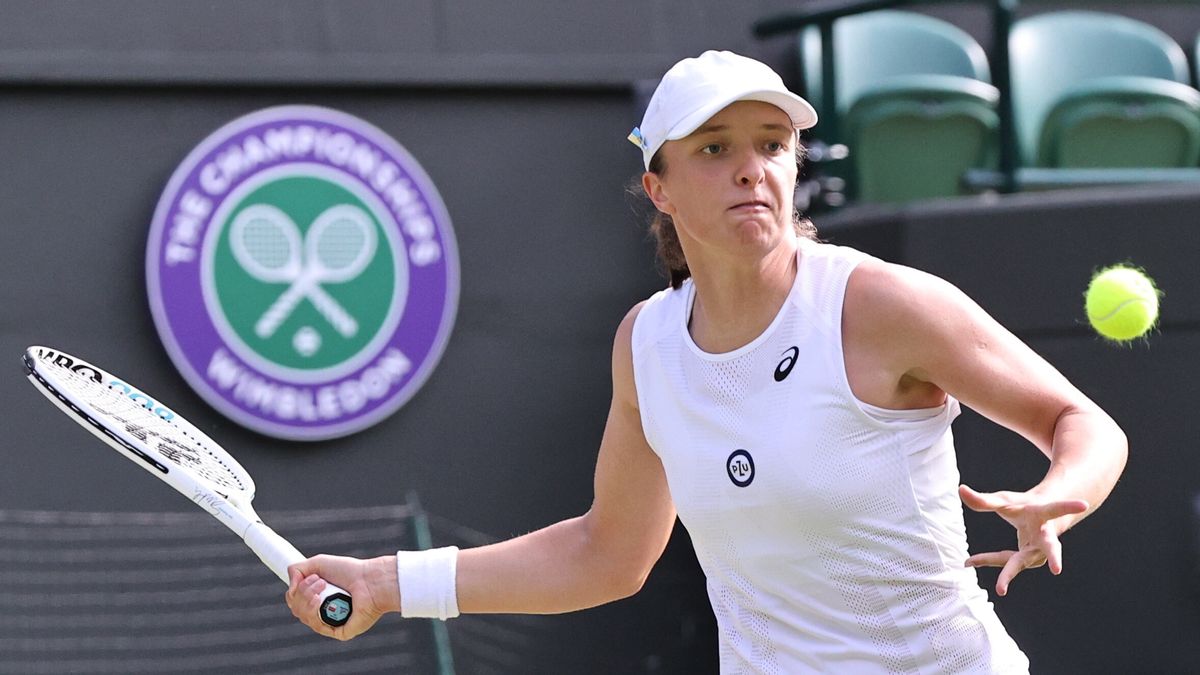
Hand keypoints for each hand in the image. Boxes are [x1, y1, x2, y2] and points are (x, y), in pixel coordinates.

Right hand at [285, 555, 397, 639]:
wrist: (370, 579)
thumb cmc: (349, 571)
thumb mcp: (318, 563)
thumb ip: (297, 570)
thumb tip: (290, 588)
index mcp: (318, 597)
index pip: (295, 602)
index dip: (294, 592)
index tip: (302, 580)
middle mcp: (323, 611)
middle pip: (297, 609)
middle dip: (303, 592)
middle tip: (319, 580)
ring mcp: (330, 622)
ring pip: (304, 617)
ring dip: (308, 598)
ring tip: (323, 585)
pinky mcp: (339, 631)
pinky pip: (318, 626)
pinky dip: (314, 612)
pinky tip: (319, 601)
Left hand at [958, 484, 1088, 596]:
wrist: (1041, 520)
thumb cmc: (1023, 507)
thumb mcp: (1003, 501)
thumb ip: (983, 500)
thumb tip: (960, 490)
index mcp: (1045, 516)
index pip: (1057, 509)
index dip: (1068, 506)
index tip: (1083, 504)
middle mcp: (1046, 538)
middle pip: (1052, 547)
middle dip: (1055, 557)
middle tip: (1057, 569)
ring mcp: (1038, 552)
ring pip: (1019, 562)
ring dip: (1005, 572)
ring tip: (994, 584)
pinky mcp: (1027, 560)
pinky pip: (1005, 561)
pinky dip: (987, 559)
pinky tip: (969, 561)